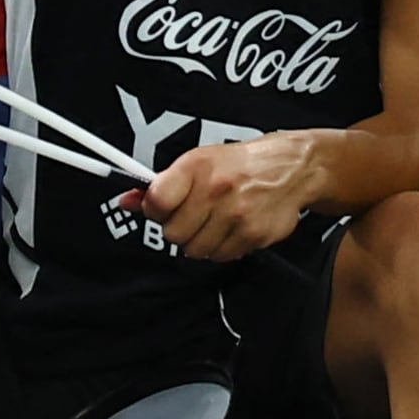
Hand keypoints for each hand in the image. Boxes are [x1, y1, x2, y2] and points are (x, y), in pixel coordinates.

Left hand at [128, 132, 327, 262]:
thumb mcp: (198, 162)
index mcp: (196, 167)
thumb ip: (161, 185)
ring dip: (201, 241)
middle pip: (173, 234)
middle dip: (179, 229)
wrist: (291, 168)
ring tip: (215, 221)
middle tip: (194, 216)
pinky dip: (223, 247)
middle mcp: (216, 190)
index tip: (163, 209)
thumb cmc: (239, 165)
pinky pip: (221, 256)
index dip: (154, 211)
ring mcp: (236, 214)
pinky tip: (232, 228)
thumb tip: (127, 201)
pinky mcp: (253, 235)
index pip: (156, 202)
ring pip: (195, 250)